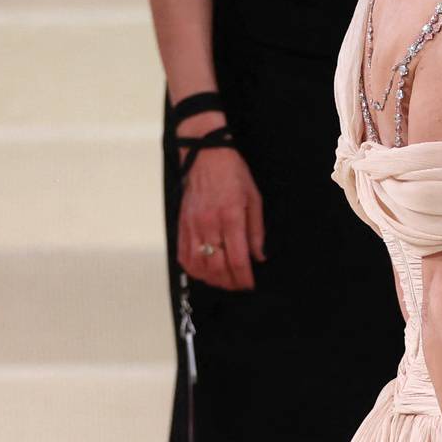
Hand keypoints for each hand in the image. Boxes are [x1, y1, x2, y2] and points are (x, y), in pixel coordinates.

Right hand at [176, 123, 264, 290]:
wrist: (205, 156)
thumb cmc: (233, 174)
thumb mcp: (254, 199)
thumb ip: (256, 231)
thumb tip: (259, 256)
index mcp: (230, 217)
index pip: (237, 258)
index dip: (244, 277)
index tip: (250, 284)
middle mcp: (209, 224)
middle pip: (217, 266)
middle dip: (230, 282)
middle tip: (240, 286)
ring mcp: (192, 226)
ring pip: (199, 264)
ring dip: (212, 279)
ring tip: (224, 282)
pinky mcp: (182, 225)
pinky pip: (183, 255)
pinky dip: (194, 269)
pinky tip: (205, 272)